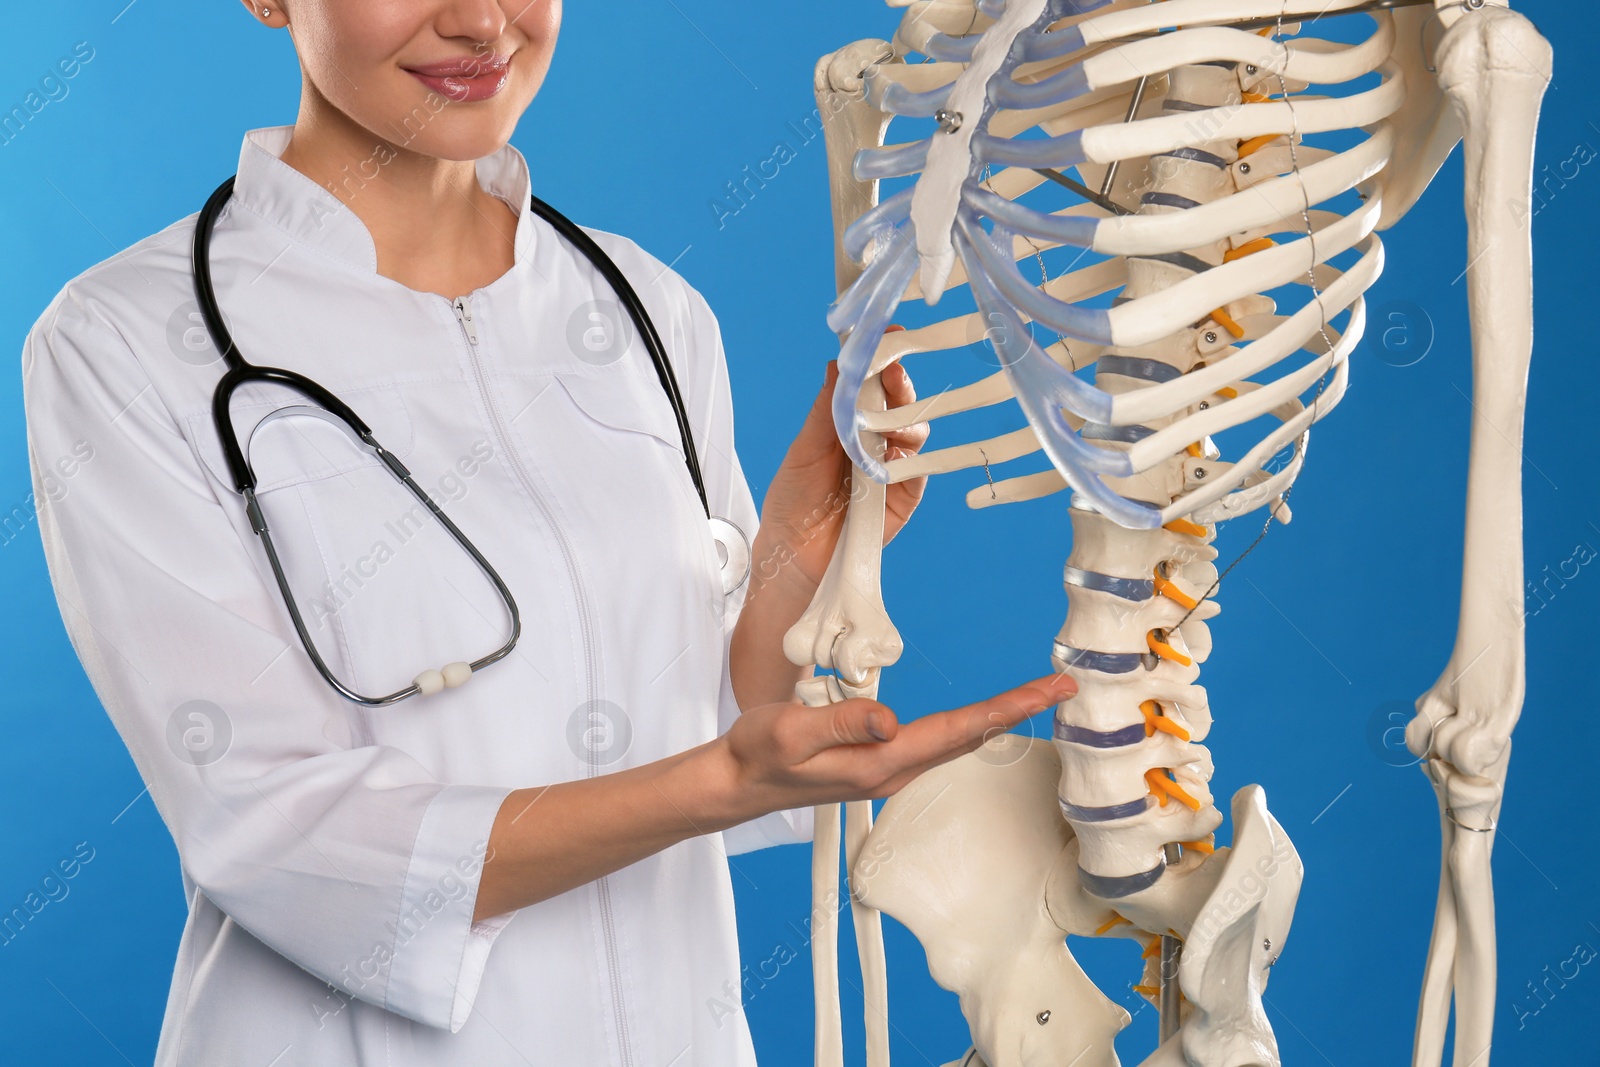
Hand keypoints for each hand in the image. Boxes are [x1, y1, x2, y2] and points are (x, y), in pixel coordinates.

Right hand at [700, 672, 1077, 823]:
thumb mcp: (791, 730)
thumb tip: (888, 718)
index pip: (958, 730)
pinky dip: (968, 725)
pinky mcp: (878, 761)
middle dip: (1018, 711)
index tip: (1048, 691)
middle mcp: (893, 769)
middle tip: (1061, 686)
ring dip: (996, 717)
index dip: (1008, 708)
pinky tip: (980, 718)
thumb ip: (841, 722)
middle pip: (970, 737)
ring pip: (956, 741)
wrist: (737, 783)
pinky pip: (936, 742)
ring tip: (1034, 697)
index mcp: (879, 761)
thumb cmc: (759, 754)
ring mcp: (887, 769)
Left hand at [754, 359, 928, 591]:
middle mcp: (874, 441)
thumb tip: (837, 363)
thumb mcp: (805, 449)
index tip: (886, 338)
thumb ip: (826, 410)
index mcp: (848, 424)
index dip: (880, 361)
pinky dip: (912, 457)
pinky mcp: (906, 496)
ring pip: (914, 431)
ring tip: (890, 417)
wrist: (796, 557)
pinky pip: (921, 469)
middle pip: (899, 402)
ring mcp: (893, 468)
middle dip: (899, 383)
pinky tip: (897, 452)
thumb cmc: (793, 502)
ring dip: (906, 418)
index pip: (871, 385)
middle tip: (893, 369)